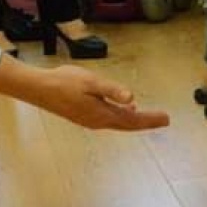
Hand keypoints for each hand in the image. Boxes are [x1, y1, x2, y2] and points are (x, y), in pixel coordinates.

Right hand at [4, 63, 169, 130]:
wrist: (40, 89)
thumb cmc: (65, 82)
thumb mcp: (92, 82)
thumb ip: (112, 91)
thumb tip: (132, 100)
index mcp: (102, 115)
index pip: (132, 120)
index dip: (150, 120)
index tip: (166, 119)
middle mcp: (98, 122)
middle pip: (127, 124)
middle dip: (146, 121)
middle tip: (163, 119)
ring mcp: (90, 121)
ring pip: (118, 122)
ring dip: (134, 120)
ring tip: (149, 116)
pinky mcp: (83, 116)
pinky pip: (109, 119)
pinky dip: (121, 116)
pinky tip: (124, 109)